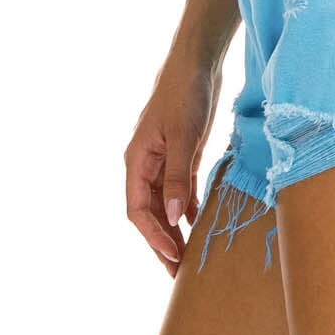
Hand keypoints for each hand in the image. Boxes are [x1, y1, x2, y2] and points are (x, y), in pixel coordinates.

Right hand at [125, 54, 222, 277]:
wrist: (197, 61)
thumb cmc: (185, 93)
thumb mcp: (183, 135)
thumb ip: (177, 176)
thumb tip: (175, 217)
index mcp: (136, 160)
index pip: (138, 210)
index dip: (153, 236)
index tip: (172, 257)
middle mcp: (146, 164)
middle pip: (150, 213)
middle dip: (162, 242)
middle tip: (178, 273)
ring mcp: (163, 159)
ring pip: (165, 204)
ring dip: (175, 229)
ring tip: (188, 257)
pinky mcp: (181, 153)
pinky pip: (180, 189)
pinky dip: (187, 208)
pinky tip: (198, 224)